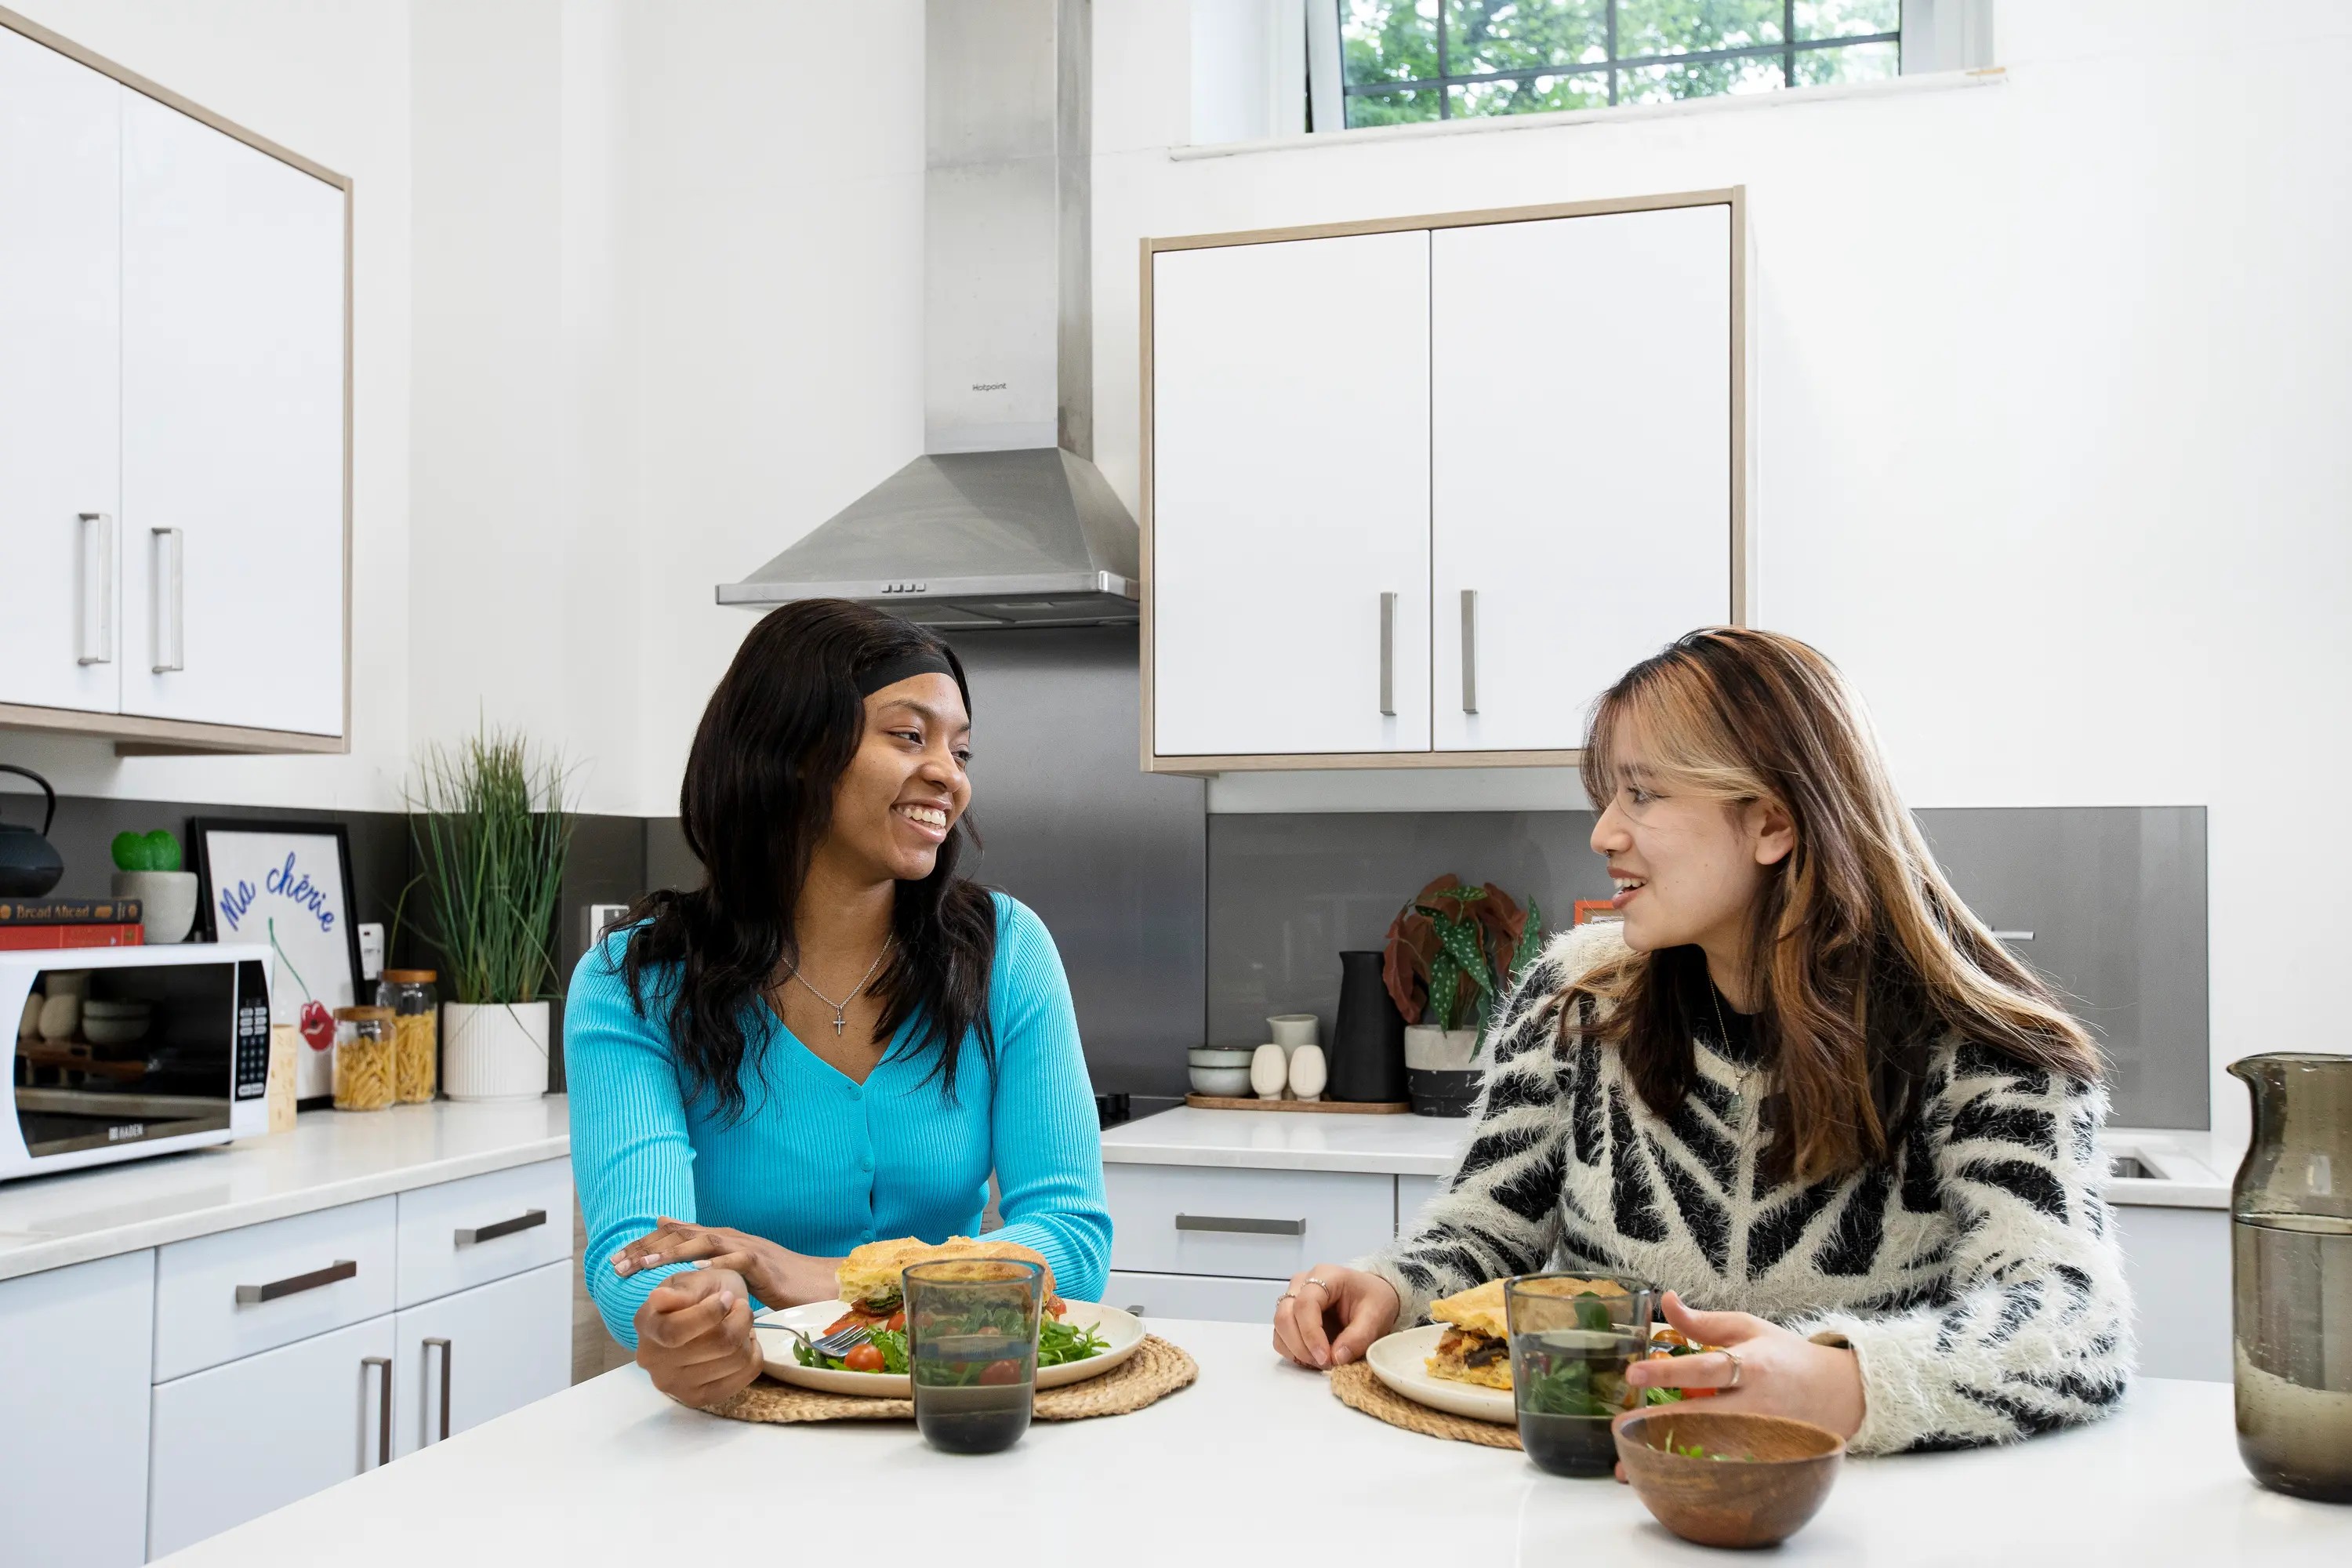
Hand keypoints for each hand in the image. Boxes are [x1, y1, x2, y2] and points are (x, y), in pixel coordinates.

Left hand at [610, 1217, 836, 1307]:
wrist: (818, 1283)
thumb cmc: (776, 1280)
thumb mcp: (733, 1267)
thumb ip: (704, 1253)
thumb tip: (670, 1238)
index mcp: (720, 1240)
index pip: (675, 1235)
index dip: (643, 1245)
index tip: (614, 1260)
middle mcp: (730, 1238)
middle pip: (682, 1234)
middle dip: (647, 1248)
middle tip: (617, 1263)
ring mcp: (748, 1248)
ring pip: (705, 1242)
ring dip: (673, 1251)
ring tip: (646, 1263)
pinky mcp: (765, 1265)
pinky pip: (739, 1261)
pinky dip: (718, 1264)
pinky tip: (698, 1270)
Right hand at [633, 1264, 762, 1407]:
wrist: (707, 1313)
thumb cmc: (699, 1292)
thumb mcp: (693, 1280)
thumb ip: (682, 1291)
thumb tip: (659, 1298)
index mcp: (646, 1324)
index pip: (674, 1331)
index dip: (709, 1314)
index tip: (726, 1298)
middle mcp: (652, 1360)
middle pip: (715, 1345)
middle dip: (739, 1318)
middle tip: (740, 1306)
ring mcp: (673, 1385)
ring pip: (734, 1360)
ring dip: (747, 1335)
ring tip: (740, 1323)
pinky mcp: (698, 1398)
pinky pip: (743, 1378)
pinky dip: (754, 1355)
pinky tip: (744, 1342)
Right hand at [1272, 1264, 1400, 1369]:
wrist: (1372, 1298)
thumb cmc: (1374, 1300)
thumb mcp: (1376, 1316)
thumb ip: (1358, 1337)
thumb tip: (1337, 1358)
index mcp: (1325, 1276)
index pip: (1305, 1304)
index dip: (1311, 1334)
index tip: (1326, 1358)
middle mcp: (1302, 1284)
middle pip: (1284, 1316)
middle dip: (1301, 1346)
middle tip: (1325, 1364)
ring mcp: (1293, 1299)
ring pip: (1279, 1329)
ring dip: (1296, 1352)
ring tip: (1322, 1362)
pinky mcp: (1290, 1317)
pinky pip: (1280, 1338)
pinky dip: (1293, 1353)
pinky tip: (1314, 1358)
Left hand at [1611, 1290, 1865, 1476]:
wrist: (1836, 1392)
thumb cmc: (1784, 1356)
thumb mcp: (1747, 1328)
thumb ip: (1702, 1321)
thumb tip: (1665, 1300)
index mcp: (1750, 1366)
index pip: (1704, 1368)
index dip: (1668, 1372)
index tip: (1633, 1373)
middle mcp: (1754, 1405)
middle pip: (1702, 1417)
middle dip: (1658, 1425)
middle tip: (1619, 1429)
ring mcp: (1760, 1437)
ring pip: (1710, 1451)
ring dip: (1668, 1458)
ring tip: (1627, 1467)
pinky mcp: (1763, 1458)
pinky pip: (1723, 1468)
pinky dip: (1692, 1475)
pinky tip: (1660, 1481)